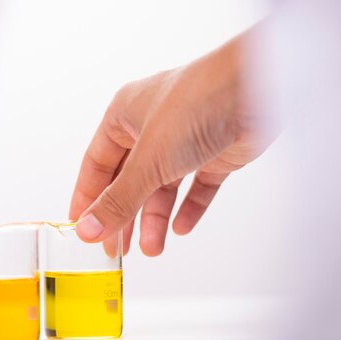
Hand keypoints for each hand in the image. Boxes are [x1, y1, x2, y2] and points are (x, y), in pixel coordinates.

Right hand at [69, 28, 275, 255]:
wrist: (257, 89)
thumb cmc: (195, 105)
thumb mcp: (147, 161)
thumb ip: (118, 200)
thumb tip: (87, 230)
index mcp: (123, 116)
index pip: (96, 164)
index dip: (88, 198)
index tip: (82, 229)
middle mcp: (151, 127)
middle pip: (128, 180)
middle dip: (124, 216)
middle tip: (118, 250)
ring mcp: (184, 140)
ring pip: (162, 187)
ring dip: (155, 218)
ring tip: (153, 249)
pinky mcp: (215, 152)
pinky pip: (196, 186)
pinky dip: (188, 207)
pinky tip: (181, 228)